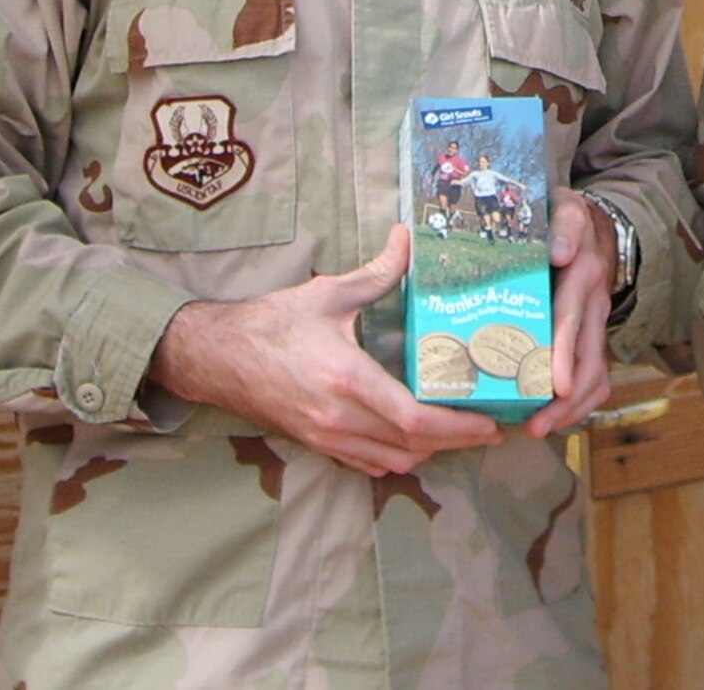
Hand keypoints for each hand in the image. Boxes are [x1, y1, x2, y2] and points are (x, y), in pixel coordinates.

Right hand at [149, 224, 502, 475]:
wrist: (214, 357)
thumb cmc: (270, 324)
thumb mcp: (327, 293)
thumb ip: (377, 272)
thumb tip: (409, 239)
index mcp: (347, 380)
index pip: (414, 419)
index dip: (458, 426)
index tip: (489, 420)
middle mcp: (339, 418)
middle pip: (412, 448)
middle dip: (457, 442)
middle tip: (489, 428)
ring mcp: (326, 437)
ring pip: (393, 462)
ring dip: (430, 452)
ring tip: (459, 431)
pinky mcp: (316, 444)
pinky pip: (368, 464)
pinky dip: (398, 458)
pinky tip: (415, 439)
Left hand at [525, 188, 617, 437]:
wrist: (595, 225)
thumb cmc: (565, 221)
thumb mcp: (565, 209)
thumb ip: (563, 225)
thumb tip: (560, 253)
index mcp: (585, 273)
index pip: (574, 317)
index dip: (564, 352)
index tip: (554, 384)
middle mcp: (595, 303)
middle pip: (588, 359)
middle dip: (566, 397)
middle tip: (538, 424)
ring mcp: (597, 323)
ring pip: (595, 374)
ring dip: (571, 408)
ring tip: (540, 429)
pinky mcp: (592, 336)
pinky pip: (595, 376)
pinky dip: (578, 403)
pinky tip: (554, 420)